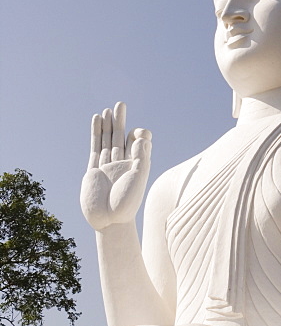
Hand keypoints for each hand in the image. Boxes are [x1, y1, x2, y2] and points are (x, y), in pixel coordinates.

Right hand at [80, 101, 151, 229]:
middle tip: (121, 104)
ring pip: (107, 141)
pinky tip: (96, 121)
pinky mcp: (94, 169)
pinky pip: (95, 148)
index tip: (140, 132)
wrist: (108, 221)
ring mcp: (107, 166)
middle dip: (120, 121)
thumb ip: (141, 158)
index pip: (137, 144)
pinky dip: (96, 134)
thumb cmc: (127, 204)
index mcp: (136, 166)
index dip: (138, 135)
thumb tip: (140, 137)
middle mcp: (122, 164)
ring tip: (108, 109)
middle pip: (120, 138)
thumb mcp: (138, 179)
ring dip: (107, 125)